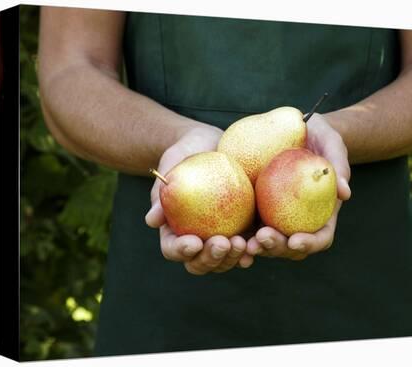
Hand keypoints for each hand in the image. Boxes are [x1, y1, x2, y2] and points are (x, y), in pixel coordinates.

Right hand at [145, 125, 254, 273]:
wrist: (212, 144)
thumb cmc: (185, 153)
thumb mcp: (171, 164)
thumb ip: (161, 191)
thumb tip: (152, 221)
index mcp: (174, 232)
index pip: (173, 249)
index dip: (181, 251)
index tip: (193, 241)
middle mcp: (198, 241)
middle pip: (200, 263)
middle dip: (210, 259)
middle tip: (222, 242)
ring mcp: (221, 237)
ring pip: (225, 261)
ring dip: (233, 258)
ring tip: (242, 243)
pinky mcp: (244, 228)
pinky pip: (248, 245)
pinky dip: (254, 248)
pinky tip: (259, 242)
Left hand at [246, 113, 350, 259]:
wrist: (292, 129)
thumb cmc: (317, 135)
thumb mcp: (331, 142)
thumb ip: (338, 164)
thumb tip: (344, 193)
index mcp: (322, 214)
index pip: (320, 238)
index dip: (309, 244)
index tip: (295, 240)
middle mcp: (298, 221)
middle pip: (290, 247)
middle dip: (277, 248)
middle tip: (264, 237)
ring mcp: (275, 218)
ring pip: (267, 243)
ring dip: (257, 247)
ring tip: (245, 242)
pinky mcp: (255, 208)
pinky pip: (247, 226)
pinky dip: (239, 234)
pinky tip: (227, 234)